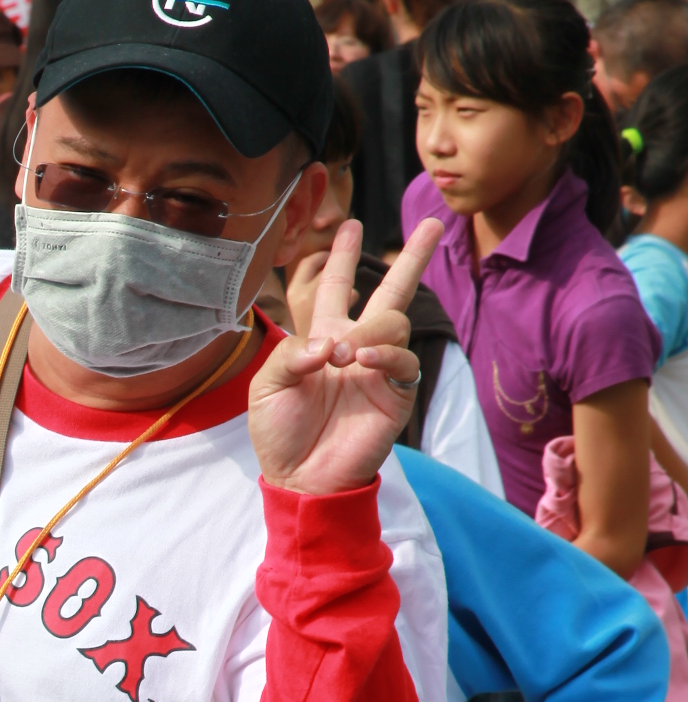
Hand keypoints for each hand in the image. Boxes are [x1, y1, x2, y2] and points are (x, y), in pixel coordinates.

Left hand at [249, 216, 439, 494]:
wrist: (299, 478)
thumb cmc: (278, 432)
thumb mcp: (266, 386)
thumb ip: (291, 354)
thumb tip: (331, 342)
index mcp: (323, 339)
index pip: (338, 288)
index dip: (343, 258)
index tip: (351, 225)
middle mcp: (357, 348)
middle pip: (391, 293)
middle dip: (413, 258)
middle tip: (436, 224)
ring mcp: (380, 371)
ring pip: (396, 324)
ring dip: (371, 331)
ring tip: (346, 354)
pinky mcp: (396, 397)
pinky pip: (405, 363)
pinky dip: (387, 356)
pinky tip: (364, 362)